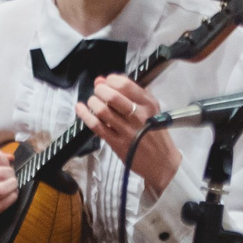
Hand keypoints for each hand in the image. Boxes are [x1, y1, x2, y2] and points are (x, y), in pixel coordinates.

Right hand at [0, 145, 17, 242]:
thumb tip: (9, 157)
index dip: (3, 158)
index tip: (4, 163)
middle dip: (10, 172)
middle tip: (9, 175)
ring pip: (2, 188)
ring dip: (12, 184)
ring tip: (11, 184)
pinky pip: (3, 203)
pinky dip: (12, 196)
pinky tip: (10, 194)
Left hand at [77, 74, 179, 195]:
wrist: (161, 162)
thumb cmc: (154, 133)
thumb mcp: (150, 110)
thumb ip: (129, 93)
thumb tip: (102, 80)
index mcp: (148, 105)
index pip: (125, 85)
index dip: (111, 80)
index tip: (107, 81)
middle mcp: (138, 116)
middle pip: (112, 96)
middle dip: (100, 90)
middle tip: (98, 91)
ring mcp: (127, 130)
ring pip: (102, 110)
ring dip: (93, 102)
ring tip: (93, 101)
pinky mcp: (117, 143)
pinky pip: (96, 126)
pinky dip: (85, 115)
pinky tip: (80, 108)